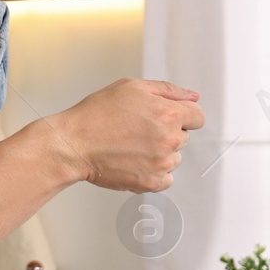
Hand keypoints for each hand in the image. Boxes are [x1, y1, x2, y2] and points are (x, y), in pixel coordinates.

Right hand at [48, 78, 205, 192]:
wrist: (72, 144)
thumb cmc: (95, 115)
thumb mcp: (130, 87)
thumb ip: (168, 90)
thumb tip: (193, 97)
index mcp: (169, 113)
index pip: (198, 117)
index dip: (181, 115)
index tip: (163, 118)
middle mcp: (170, 139)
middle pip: (184, 137)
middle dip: (167, 133)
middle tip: (137, 130)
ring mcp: (162, 163)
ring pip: (175, 159)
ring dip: (159, 154)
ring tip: (131, 146)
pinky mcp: (152, 182)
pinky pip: (166, 179)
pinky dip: (153, 173)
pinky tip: (133, 161)